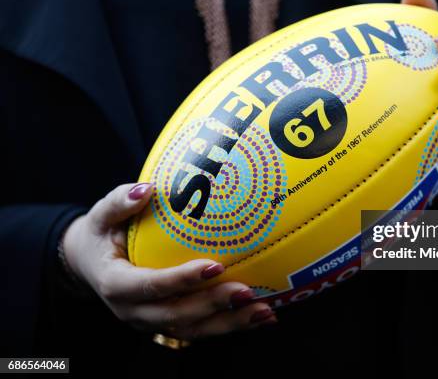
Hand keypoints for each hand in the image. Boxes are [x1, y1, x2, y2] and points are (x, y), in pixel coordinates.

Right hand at [61, 183, 275, 339]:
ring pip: (193, 331)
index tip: (215, 265)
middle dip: (214, 306)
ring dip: (230, 323)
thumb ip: (119, 201)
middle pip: (176, 316)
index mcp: (116, 284)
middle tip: (248, 292)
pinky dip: (231, 325)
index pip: (150, 285)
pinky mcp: (167, 325)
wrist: (89, 265)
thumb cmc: (102, 234)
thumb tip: (146, 189)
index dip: (182, 280)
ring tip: (265, 313)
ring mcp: (151, 322)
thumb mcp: (101, 215)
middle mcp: (133, 311)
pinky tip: (261, 316)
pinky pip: (200, 330)